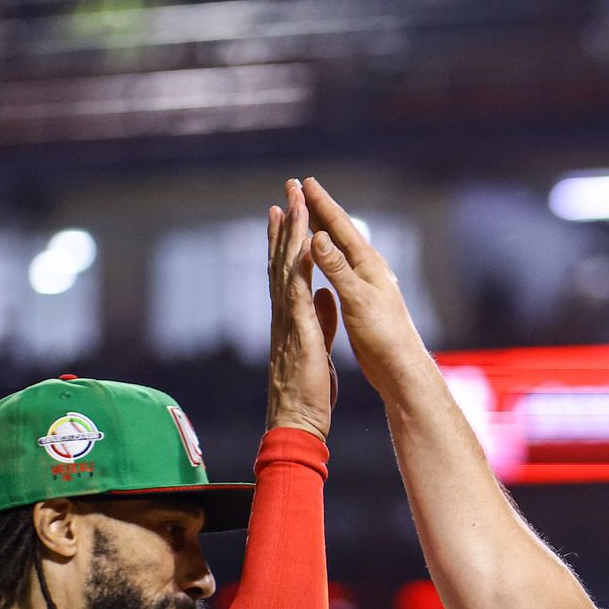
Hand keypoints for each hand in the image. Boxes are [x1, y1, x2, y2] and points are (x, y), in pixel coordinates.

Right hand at [265, 179, 339, 438]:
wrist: (299, 419)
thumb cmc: (309, 389)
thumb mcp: (318, 346)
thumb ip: (319, 319)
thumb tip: (322, 297)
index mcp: (294, 314)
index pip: (291, 267)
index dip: (290, 237)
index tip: (289, 208)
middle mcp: (288, 311)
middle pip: (285, 258)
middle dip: (287, 223)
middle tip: (286, 190)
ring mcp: (290, 320)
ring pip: (288, 269)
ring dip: (291, 236)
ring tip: (290, 204)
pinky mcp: (300, 332)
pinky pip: (299, 293)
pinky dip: (300, 269)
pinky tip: (305, 248)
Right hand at [300, 177, 434, 395]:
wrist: (400, 366)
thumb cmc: (383, 335)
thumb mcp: (357, 299)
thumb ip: (337, 269)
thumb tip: (318, 236)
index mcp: (367, 264)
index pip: (340, 226)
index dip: (321, 204)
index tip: (304, 181)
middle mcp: (367, 269)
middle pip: (339, 232)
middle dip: (318, 210)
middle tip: (300, 188)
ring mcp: (365, 283)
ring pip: (338, 249)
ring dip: (321, 230)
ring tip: (307, 217)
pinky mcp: (361, 300)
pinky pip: (338, 267)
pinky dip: (325, 256)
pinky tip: (322, 259)